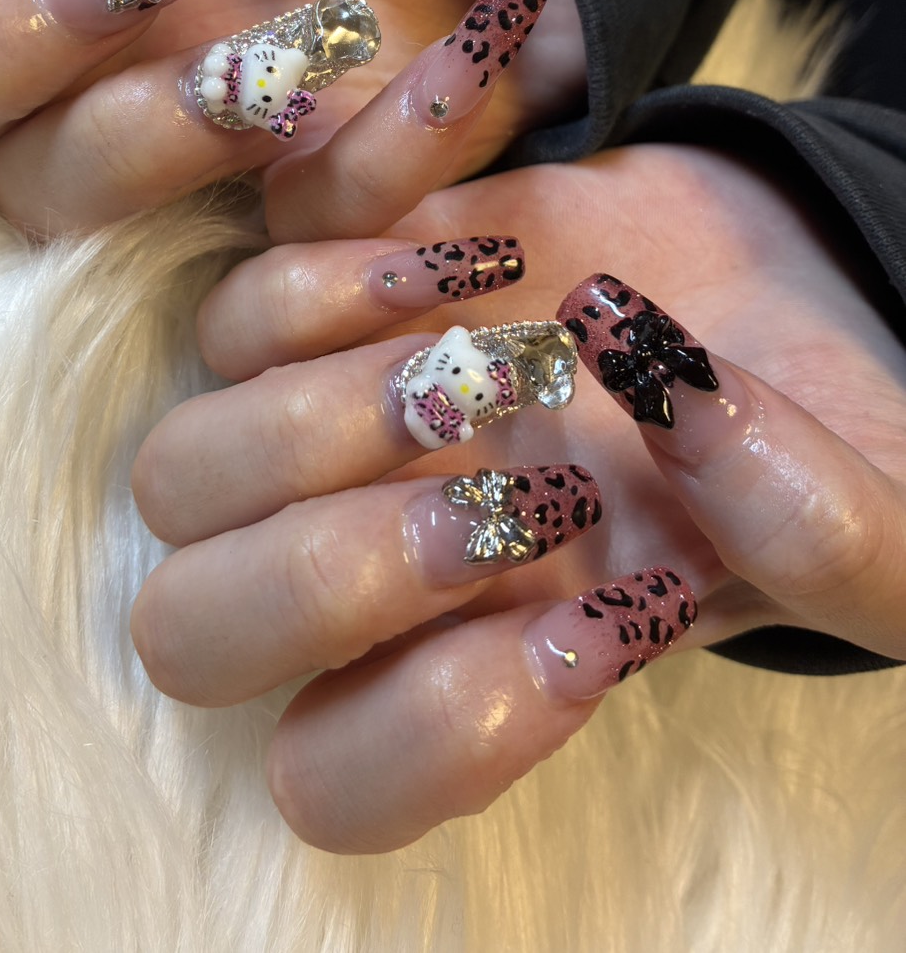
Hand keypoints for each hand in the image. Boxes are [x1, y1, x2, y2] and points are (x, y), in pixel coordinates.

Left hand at [129, 144, 905, 851]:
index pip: (337, 780)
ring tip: (507, 343)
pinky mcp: (346, 276)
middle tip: (517, 484)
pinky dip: (338, 260)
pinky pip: (243, 279)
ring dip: (327, 406)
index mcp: (487, 662)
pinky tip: (481, 241)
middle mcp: (385, 555)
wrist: (784, 284)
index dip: (439, 723)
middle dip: (333, 569)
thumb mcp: (882, 532)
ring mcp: (342, 416)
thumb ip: (819, 534)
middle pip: (195, 631)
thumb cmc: (827, 438)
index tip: (600, 620)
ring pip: (184, 465)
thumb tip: (676, 412)